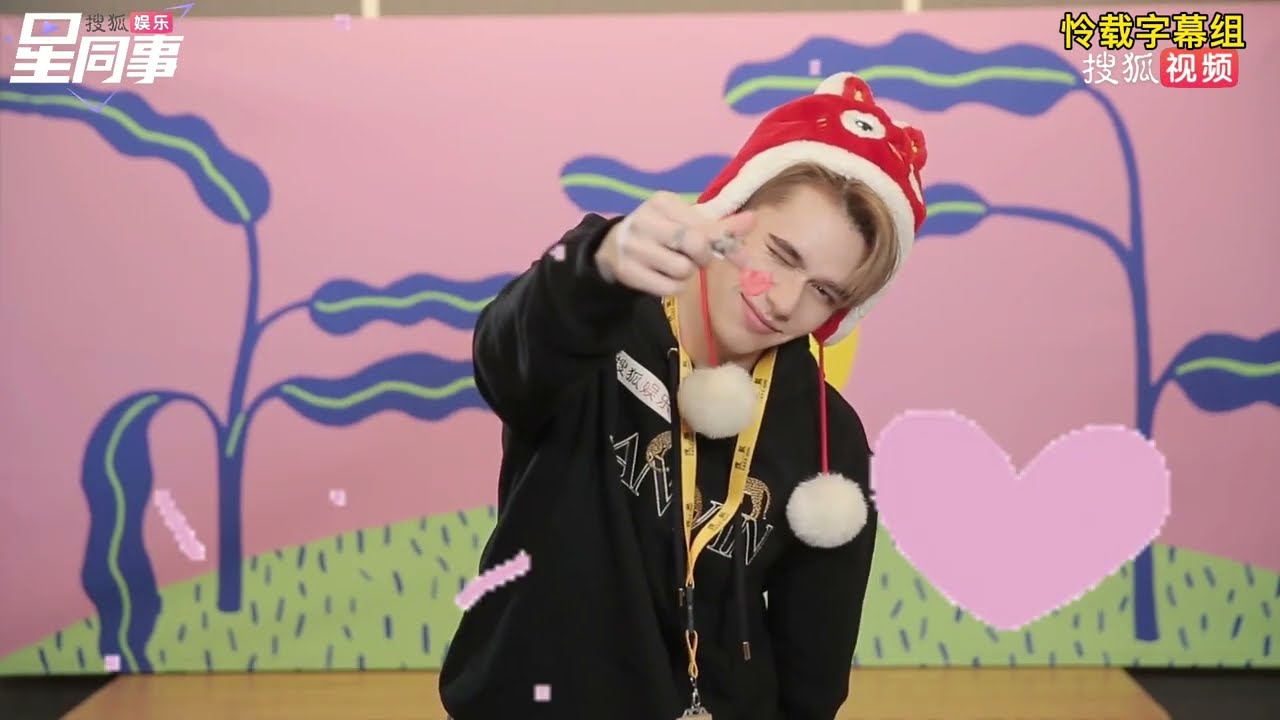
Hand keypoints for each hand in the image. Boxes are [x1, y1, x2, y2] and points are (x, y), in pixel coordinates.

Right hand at [594, 191, 755, 296]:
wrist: (612, 248)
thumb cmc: (660, 232)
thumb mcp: (686, 221)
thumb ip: (719, 224)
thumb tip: (753, 219)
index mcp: (662, 202)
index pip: (704, 224)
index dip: (724, 242)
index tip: (738, 255)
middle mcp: (646, 220)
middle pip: (695, 244)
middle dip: (703, 256)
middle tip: (697, 258)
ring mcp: (635, 246)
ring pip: (684, 269)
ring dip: (688, 273)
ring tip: (676, 265)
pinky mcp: (628, 271)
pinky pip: (670, 288)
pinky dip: (676, 287)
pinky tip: (666, 277)